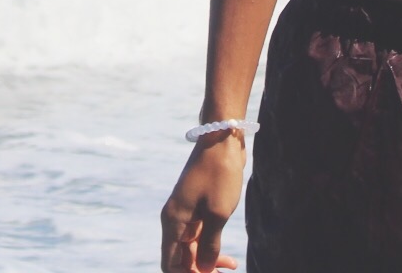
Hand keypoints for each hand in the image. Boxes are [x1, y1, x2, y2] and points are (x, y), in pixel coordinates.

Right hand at [159, 131, 243, 271]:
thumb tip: (203, 270)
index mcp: (173, 222)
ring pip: (192, 250)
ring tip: (232, 267)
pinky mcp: (197, 209)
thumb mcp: (218, 214)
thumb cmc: (219, 175)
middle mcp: (175, 220)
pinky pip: (200, 238)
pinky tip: (230, 259)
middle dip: (200, 271)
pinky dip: (212, 249)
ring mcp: (186, 214)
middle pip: (181, 259)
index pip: (170, 263)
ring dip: (208, 262)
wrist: (222, 142)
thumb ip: (210, 245)